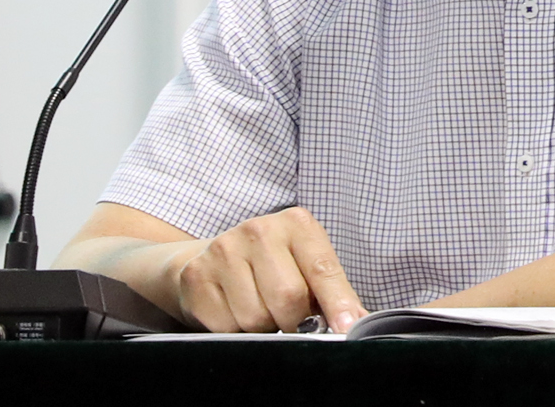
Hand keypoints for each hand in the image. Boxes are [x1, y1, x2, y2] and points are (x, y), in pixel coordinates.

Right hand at [169, 206, 366, 332]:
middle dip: (293, 321)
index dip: (337, 303)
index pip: (322, 269)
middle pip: (288, 298)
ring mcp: (223, 249)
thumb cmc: (276, 266)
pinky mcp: (197, 275)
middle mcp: (259, 229)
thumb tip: (357, 323)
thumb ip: (334, 292)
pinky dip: (234, 330)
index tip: (347, 329)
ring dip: (263, 328)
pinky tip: (234, 310)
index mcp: (296, 224)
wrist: (215, 257)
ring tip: (261, 309)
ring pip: (256, 317)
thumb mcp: (308, 267)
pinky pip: (226, 326)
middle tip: (289, 317)